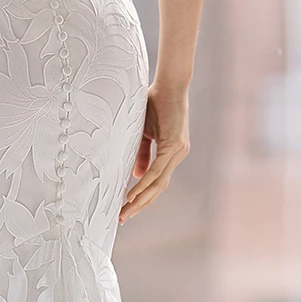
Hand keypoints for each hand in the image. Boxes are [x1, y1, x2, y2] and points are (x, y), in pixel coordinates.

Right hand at [118, 84, 190, 225]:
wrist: (169, 84)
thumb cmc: (155, 103)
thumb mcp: (143, 132)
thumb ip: (141, 154)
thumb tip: (136, 176)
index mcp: (171, 153)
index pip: (156, 182)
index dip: (142, 196)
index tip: (126, 208)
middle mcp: (177, 156)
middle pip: (157, 189)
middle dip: (139, 204)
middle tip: (122, 218)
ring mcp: (178, 152)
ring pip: (157, 184)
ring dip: (140, 199)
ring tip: (125, 211)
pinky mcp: (174, 146)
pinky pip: (156, 171)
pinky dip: (143, 184)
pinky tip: (131, 194)